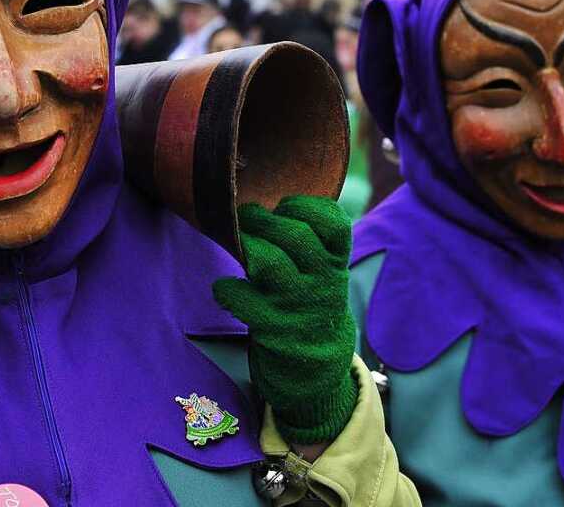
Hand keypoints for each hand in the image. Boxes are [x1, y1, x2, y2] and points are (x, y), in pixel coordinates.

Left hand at [213, 196, 357, 443]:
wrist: (315, 362)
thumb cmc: (311, 298)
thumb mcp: (324, 268)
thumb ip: (309, 235)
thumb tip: (263, 201)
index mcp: (337, 262)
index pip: (334, 223)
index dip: (305, 206)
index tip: (286, 207)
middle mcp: (322, 282)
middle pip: (295, 236)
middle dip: (263, 219)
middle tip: (246, 217)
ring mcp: (297, 305)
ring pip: (269, 262)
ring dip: (247, 246)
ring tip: (238, 243)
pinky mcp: (272, 328)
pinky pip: (241, 299)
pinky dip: (227, 288)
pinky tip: (227, 288)